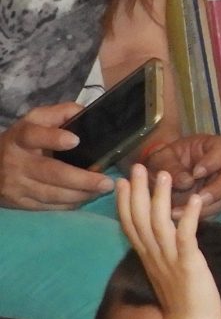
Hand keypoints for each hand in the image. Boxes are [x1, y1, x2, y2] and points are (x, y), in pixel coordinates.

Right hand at [0, 104, 114, 209]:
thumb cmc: (23, 140)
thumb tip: (88, 113)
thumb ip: (62, 113)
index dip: (53, 138)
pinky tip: (85, 198)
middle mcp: (16, 161)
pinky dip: (69, 204)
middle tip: (106, 182)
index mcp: (21, 137)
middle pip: (51, 172)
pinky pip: (47, 205)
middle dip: (81, 179)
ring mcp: (16, 184)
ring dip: (80, 194)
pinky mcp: (19, 202)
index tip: (75, 140)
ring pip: (52, 193)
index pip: (33, 136)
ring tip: (102, 190)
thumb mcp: (37, 121)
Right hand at [113, 165, 219, 318]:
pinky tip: (193, 200)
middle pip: (139, 219)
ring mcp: (170, 260)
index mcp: (148, 257)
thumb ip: (159, 252)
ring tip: (163, 174)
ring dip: (160, 198)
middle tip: (136, 166)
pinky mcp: (189, 264)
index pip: (130, 225)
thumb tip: (160, 234)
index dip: (124, 202)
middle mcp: (154, 256)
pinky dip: (189, 218)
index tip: (121, 181)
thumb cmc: (182, 299)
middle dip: (136, 192)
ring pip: (159, 224)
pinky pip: (186, 238)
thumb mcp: (165, 270)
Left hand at [144, 135, 220, 217]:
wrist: (158, 178)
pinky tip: (184, 217)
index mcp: (212, 146)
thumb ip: (171, 167)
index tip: (196, 173)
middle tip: (199, 198)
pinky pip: (218, 210)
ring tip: (185, 212)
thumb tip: (186, 181)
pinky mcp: (219, 201)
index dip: (214, 161)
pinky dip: (202, 215)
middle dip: (220, 188)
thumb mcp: (160, 160)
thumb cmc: (162, 162)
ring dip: (210, 206)